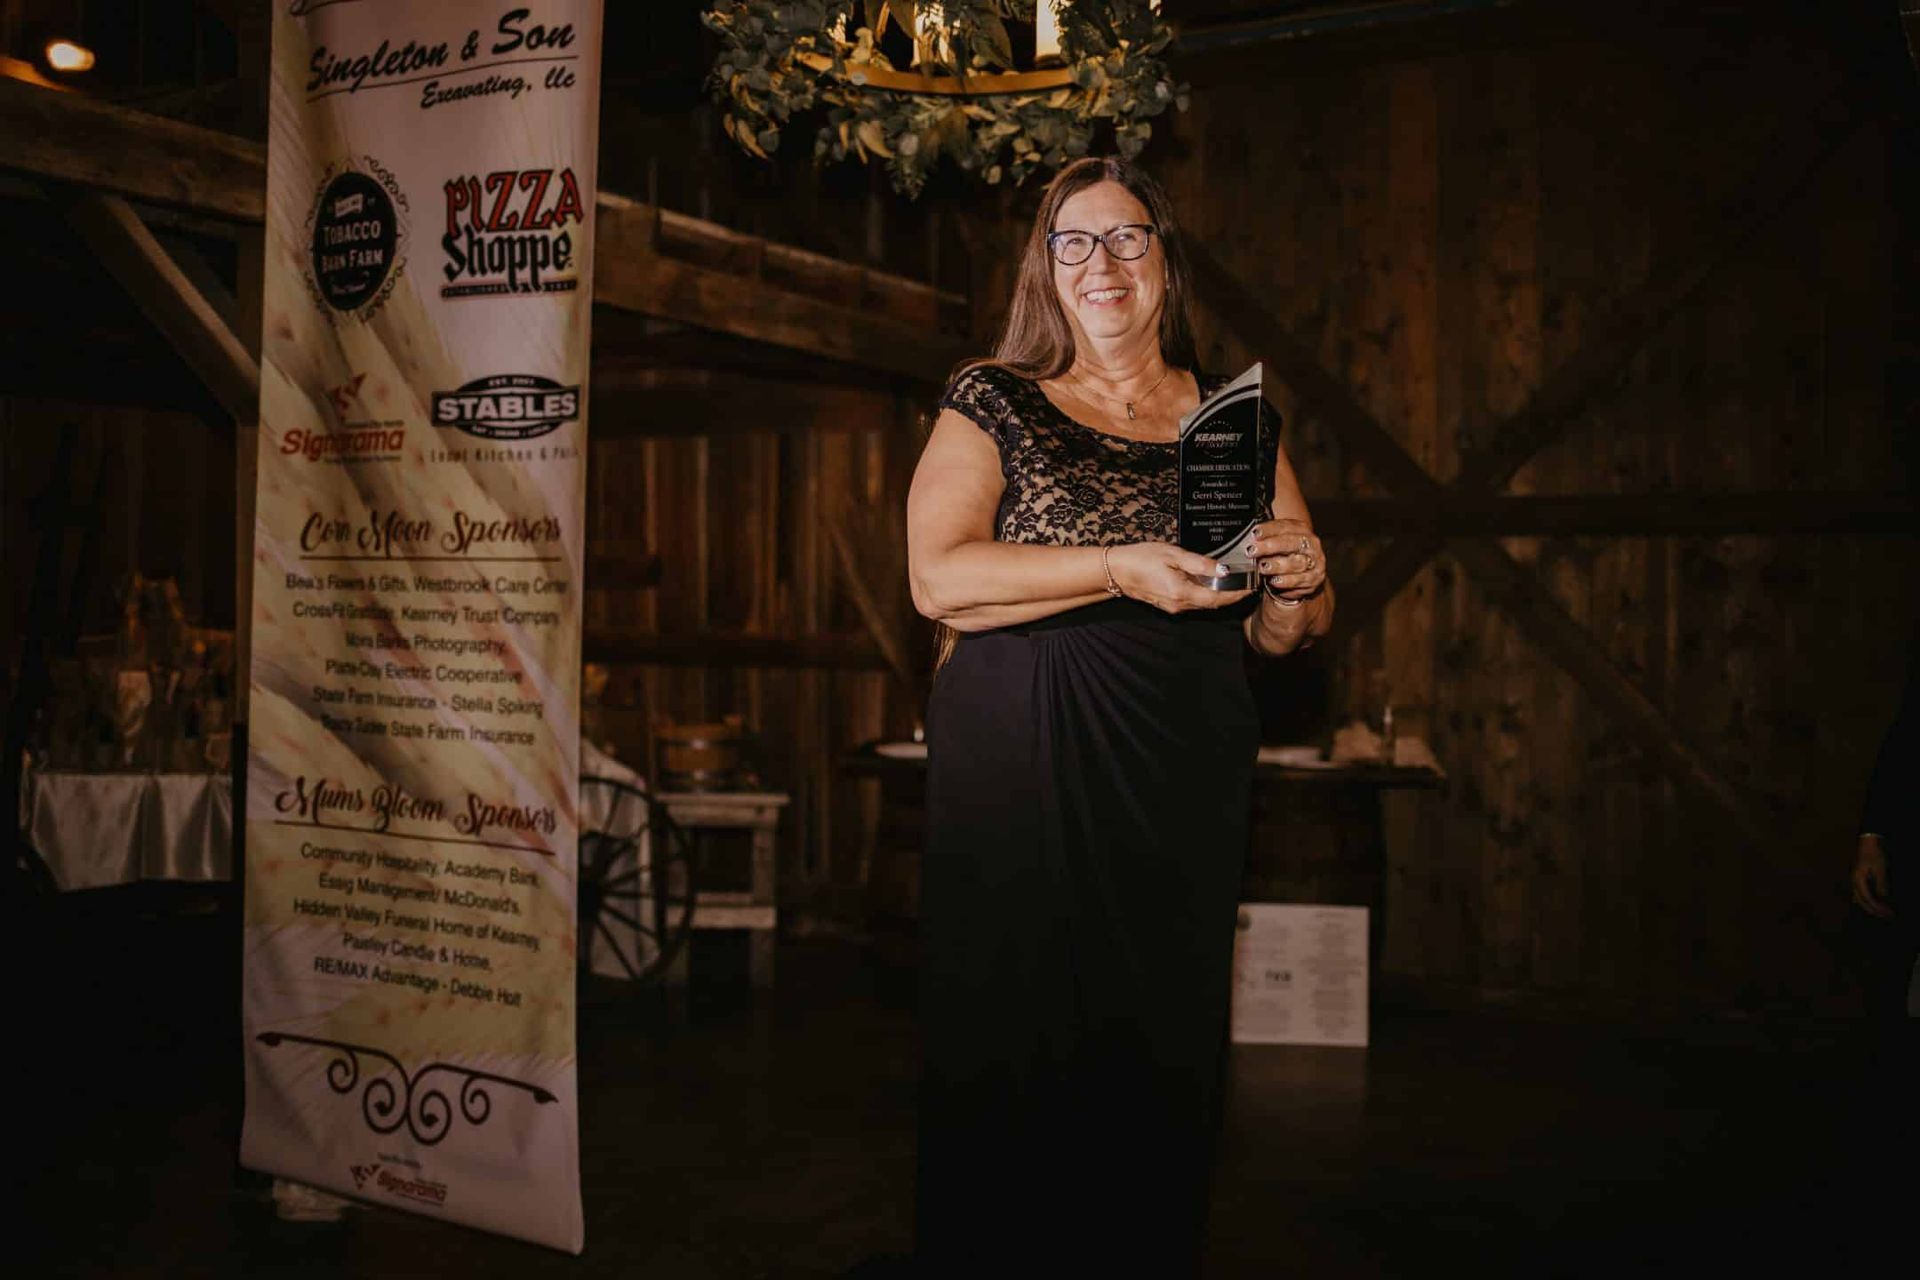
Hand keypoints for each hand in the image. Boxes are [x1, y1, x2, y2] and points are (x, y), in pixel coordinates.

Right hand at [1107, 542, 1253, 613]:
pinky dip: (1207, 595)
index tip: (1252, 587)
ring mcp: (1174, 607)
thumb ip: (1200, 564)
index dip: (1237, 595)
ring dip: (1221, 596)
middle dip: (1233, 595)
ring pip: (1204, 604)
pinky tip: (1212, 584)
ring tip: (1236, 582)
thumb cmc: (1141, 558)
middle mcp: (1180, 605)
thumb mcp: (1172, 554)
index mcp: (1182, 593)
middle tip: (1249, 583)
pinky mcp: (1169, 604)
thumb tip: (1223, 570)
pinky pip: (1194, 602)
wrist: (1115, 570)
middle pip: (1213, 604)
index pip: (1218, 599)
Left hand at [1245, 517, 1326, 602]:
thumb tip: (1247, 538)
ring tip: (1263, 567)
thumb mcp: (1277, 543)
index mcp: (1301, 529)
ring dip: (1278, 565)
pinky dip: (1286, 581)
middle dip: (1270, 546)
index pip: (1285, 526)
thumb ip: (1266, 539)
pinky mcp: (1314, 578)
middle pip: (1292, 543)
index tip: (1254, 533)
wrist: (1302, 575)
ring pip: (1297, 562)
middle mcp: (1311, 544)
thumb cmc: (1286, 556)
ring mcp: (1315, 561)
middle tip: (1253, 551)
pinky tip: (1274, 581)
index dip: (1269, 529)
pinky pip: (1300, 580)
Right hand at [1851, 834, 1892, 918]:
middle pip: (1861, 901)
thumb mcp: (1880, 870)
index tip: (1889, 913)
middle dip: (1873, 910)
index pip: (1868, 899)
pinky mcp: (1858, 876)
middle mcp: (1854, 881)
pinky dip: (1866, 899)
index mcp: (1858, 880)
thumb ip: (1881, 885)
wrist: (1869, 840)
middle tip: (1886, 916)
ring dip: (1870, 906)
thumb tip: (1884, 900)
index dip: (1878, 908)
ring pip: (1859, 897)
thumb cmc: (1875, 854)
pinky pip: (1860, 892)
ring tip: (1880, 912)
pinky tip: (1871, 902)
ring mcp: (1855, 879)